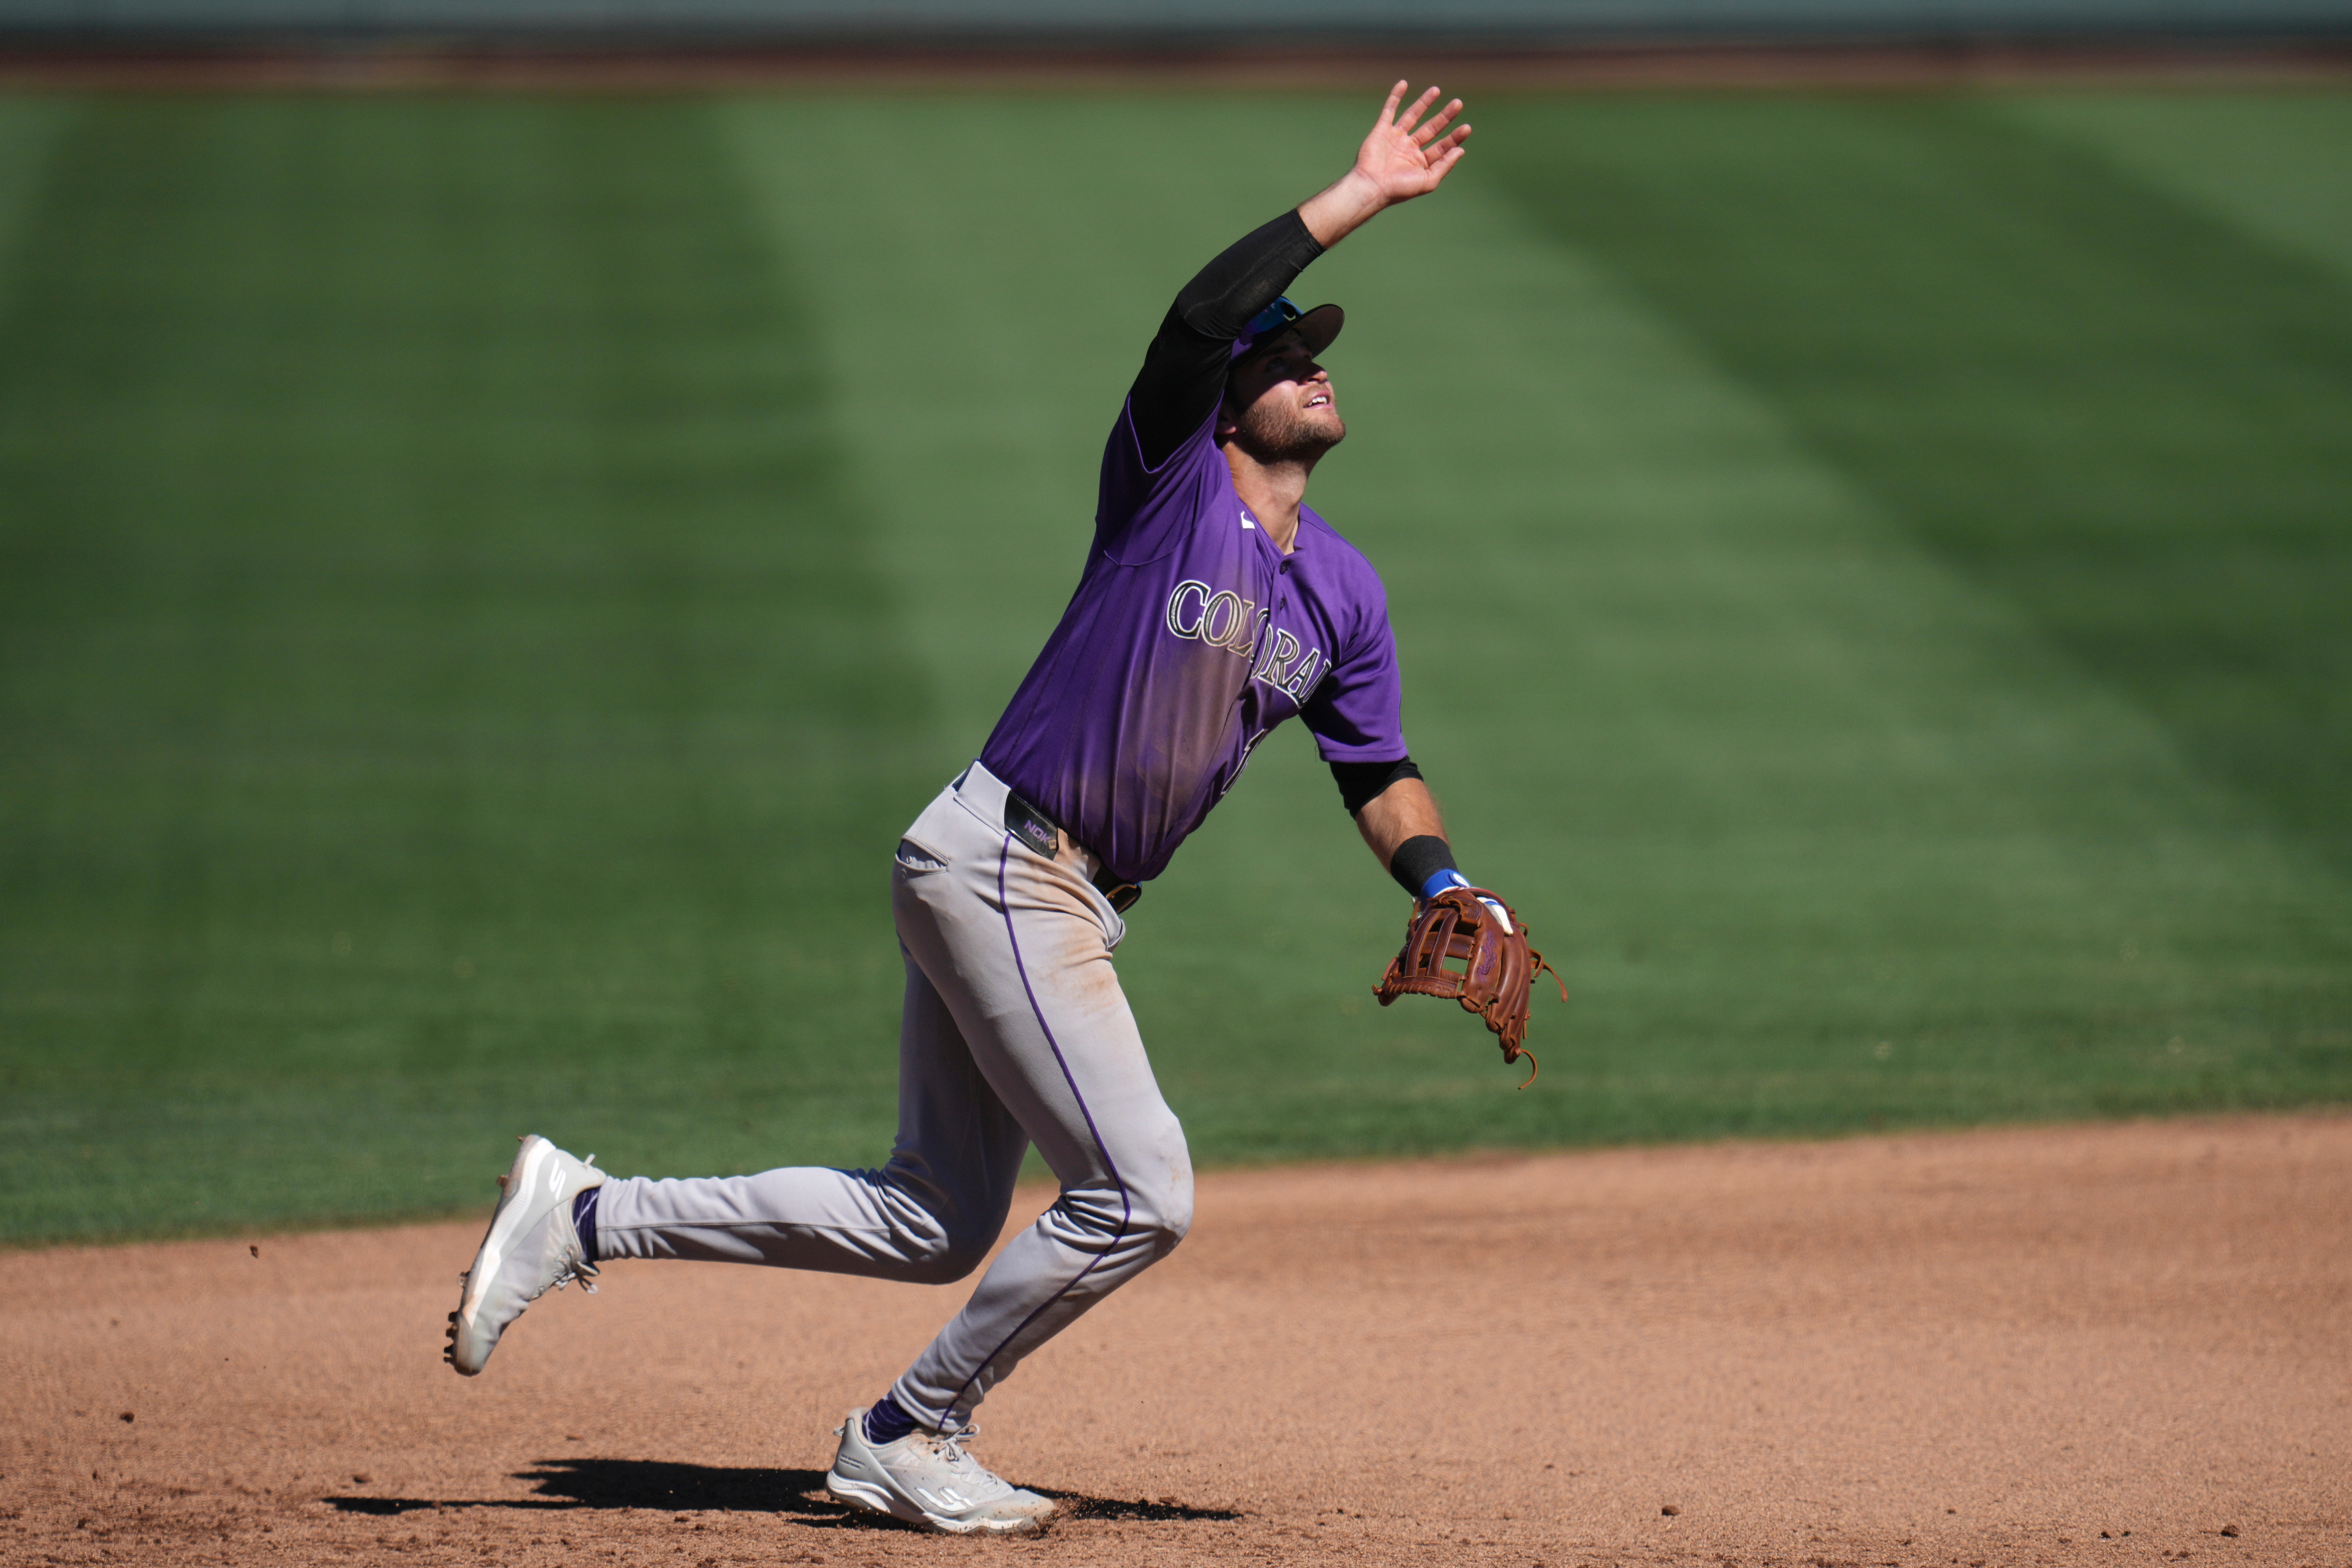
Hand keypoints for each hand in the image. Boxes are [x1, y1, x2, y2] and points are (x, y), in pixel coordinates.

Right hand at [1298, 82, 1471, 247]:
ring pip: (1412, 116)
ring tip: (1437, 89)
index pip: (1442, 147)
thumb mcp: (1428, 181)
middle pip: (1431, 128)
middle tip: (1458, 103)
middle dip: (1445, 116)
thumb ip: (1445, 165)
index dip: (1455, 137)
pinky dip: (1395, 97)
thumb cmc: (1399, 189)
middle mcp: (1409, 149)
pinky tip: (1403, 83)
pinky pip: (1389, 110)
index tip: (1467, 128)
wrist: (1371, 186)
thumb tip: (1461, 151)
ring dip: (1424, 102)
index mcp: (1420, 162)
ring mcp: (1395, 139)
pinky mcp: (1381, 131)